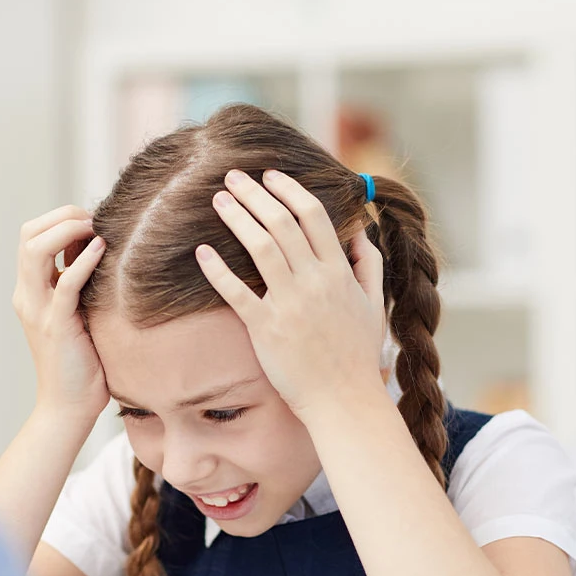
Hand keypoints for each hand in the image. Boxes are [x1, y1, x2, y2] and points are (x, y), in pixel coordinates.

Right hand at [14, 206, 108, 420]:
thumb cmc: (81, 362)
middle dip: (62, 217)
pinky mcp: (56, 326)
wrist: (68, 406)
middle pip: (28, 234)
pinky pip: (64, 284)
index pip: (31, 236)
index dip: (59, 219)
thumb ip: (80, 286)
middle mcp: (27, 296)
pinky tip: (101, 249)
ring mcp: (38, 310)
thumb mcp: (78, 314)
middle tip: (94, 219)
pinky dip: (81, 262)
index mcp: (30, 291)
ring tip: (95, 228)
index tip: (91, 222)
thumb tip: (101, 251)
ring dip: (67, 230)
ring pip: (35, 251)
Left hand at [195, 169, 386, 418]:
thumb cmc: (357, 355)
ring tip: (218, 199)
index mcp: (339, 272)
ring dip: (237, 217)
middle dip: (255, 193)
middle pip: (282, 222)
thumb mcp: (373, 305)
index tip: (270, 175)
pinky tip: (202, 251)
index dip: (288, 189)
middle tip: (232, 176)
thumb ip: (369, 264)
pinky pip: (237, 292)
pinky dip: (218, 269)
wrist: (343, 400)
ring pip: (260, 247)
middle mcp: (315, 282)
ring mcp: (290, 304)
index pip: (314, 215)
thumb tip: (360, 230)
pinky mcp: (266, 329)